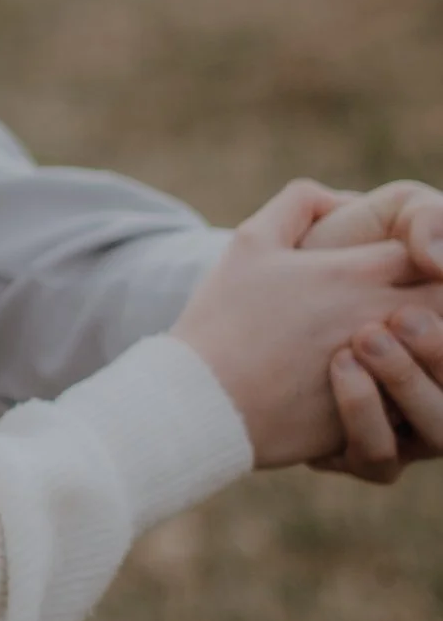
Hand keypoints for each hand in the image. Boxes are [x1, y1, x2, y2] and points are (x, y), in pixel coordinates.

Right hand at [169, 181, 442, 471]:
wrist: (202, 399)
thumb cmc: (223, 316)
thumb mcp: (251, 241)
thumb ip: (301, 203)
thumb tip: (347, 199)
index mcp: (352, 274)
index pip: (428, 250)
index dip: (429, 251)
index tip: (417, 259)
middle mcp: (376, 319)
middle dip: (437, 296)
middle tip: (416, 304)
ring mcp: (380, 374)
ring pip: (440, 357)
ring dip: (432, 350)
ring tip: (414, 347)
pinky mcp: (373, 420)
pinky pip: (416, 408)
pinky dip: (410, 396)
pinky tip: (390, 391)